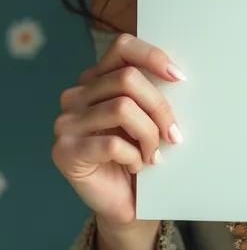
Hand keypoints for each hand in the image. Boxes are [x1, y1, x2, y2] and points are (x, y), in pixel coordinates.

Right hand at [52, 34, 185, 226]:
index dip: (153, 56)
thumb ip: (151, 92)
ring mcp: (66, 122)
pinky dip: (134, 156)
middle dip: (159, 107)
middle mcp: (76, 95)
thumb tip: (178, 76)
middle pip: (127, 79)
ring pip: (122, 108)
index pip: (122, 47)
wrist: (125, 202)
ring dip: (149, 135)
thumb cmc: (140, 154)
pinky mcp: (64, 152)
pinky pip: (111, 143)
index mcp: (96, 78)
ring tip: (154, 154)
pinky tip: (137, 166)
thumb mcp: (148, 116)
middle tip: (174, 134)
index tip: (179, 78)